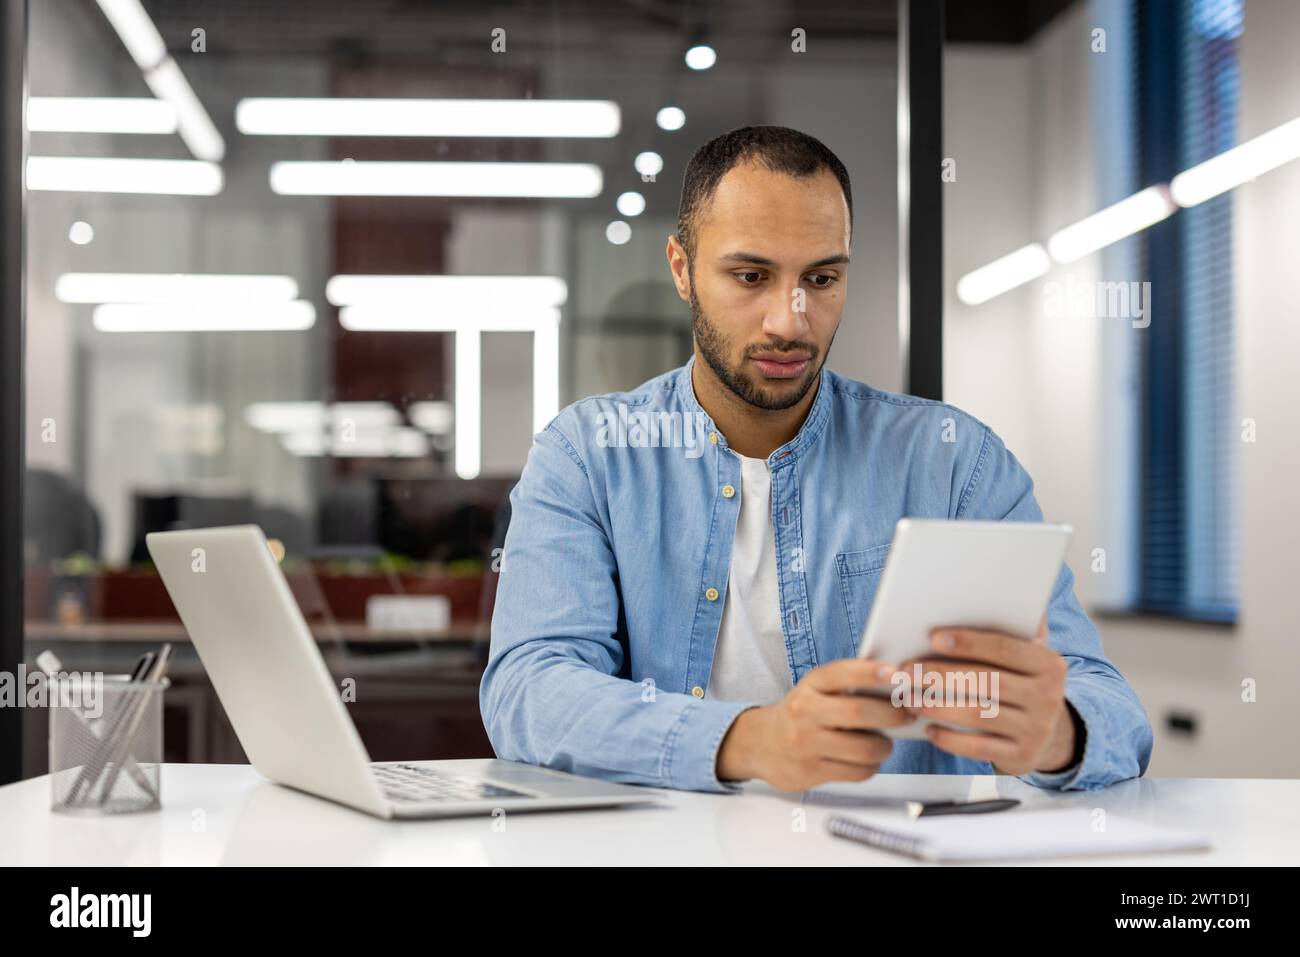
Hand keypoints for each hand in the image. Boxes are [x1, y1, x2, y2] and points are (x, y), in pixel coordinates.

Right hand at [716, 658, 916, 790]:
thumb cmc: (801, 713)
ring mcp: (806, 743)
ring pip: (863, 748)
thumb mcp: (815, 691)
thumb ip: (847, 687)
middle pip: (858, 713)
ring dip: (884, 747)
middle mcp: (804, 711)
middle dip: (892, 715)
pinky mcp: (810, 771)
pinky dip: (870, 766)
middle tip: (906, 714)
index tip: (894, 672)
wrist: (760, 744)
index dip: (869, 672)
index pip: (841, 673)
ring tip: (885, 743)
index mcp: (810, 685)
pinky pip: (856, 772)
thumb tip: (894, 689)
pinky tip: (866, 759)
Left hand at [899, 618, 1077, 775]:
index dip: (968, 642)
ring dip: (936, 705)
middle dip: (940, 674)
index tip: (934, 637)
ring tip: (908, 698)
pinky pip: (978, 747)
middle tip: (906, 670)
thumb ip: (1016, 629)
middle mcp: (1047, 697)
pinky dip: (949, 738)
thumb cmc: (1024, 685)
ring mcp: (1036, 729)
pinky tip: (929, 729)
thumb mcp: (1030, 657)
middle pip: (985, 680)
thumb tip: (996, 592)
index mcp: (1048, 664)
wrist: (1052, 738)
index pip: (1004, 648)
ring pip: (977, 714)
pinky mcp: (1022, 757)